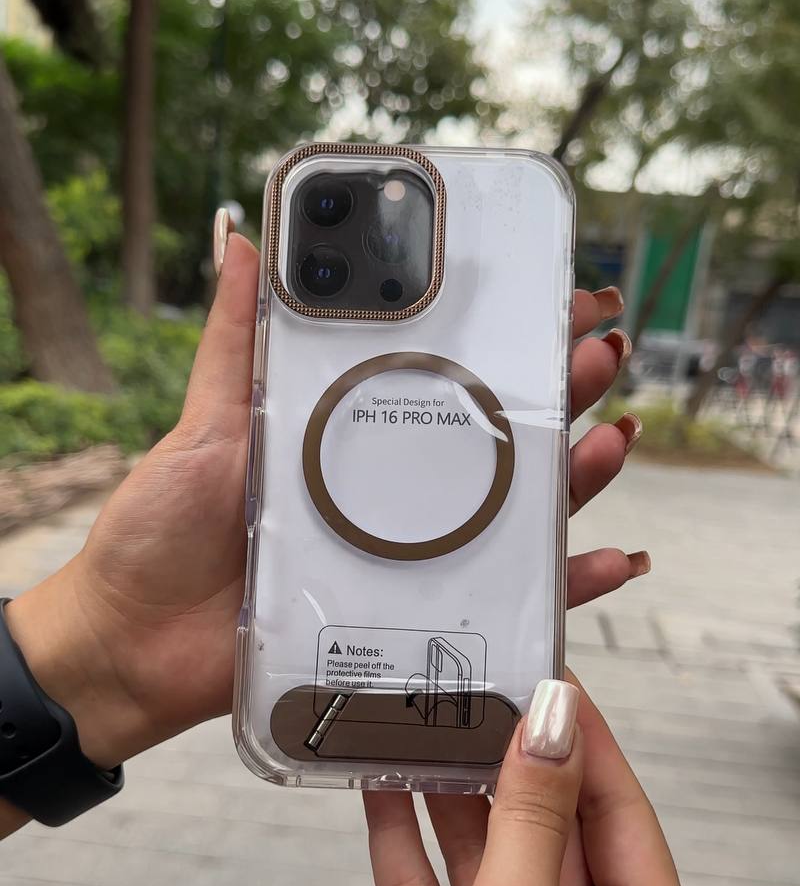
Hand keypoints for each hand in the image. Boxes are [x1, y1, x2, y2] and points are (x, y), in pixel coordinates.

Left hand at [6, 239, 641, 770]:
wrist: (132, 645)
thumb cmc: (161, 534)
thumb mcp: (205, 425)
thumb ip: (234, 345)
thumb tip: (243, 240)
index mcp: (349, 441)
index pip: (444, 381)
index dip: (505, 344)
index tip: (556, 300)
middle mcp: (389, 497)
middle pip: (497, 443)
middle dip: (559, 397)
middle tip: (599, 357)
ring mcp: (405, 561)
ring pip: (516, 517)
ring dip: (576, 480)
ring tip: (610, 440)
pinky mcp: (408, 624)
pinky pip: (503, 607)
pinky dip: (564, 589)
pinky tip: (611, 562)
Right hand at [303, 679, 706, 885]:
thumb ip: (533, 818)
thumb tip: (554, 718)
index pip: (624, 817)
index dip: (586, 743)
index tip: (548, 676)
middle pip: (556, 834)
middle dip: (512, 766)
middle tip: (477, 690)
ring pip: (490, 862)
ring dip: (452, 799)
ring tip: (425, 724)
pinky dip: (408, 848)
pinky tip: (382, 789)